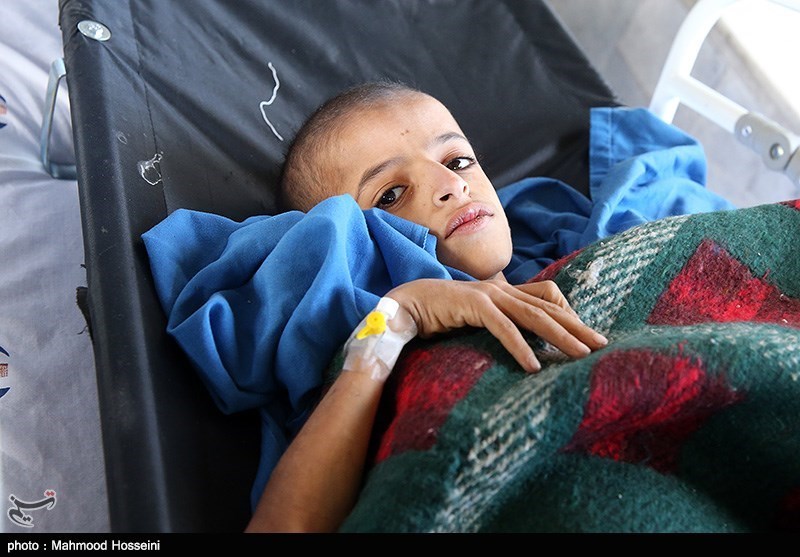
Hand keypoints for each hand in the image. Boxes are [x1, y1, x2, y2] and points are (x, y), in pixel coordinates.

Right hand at [386, 278, 606, 372]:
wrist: (407, 304)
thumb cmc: (441, 315)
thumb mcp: (478, 320)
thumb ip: (500, 324)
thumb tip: (524, 342)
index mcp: (505, 291)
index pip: (547, 296)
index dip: (569, 312)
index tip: (586, 334)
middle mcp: (502, 289)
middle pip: (549, 306)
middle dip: (577, 326)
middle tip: (601, 344)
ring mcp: (489, 295)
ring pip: (534, 315)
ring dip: (560, 336)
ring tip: (581, 355)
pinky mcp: (473, 304)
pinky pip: (503, 327)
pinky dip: (520, 346)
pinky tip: (533, 366)